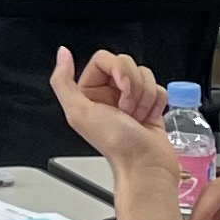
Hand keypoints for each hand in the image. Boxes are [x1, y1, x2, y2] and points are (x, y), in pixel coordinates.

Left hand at [51, 47, 173, 177]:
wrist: (146, 166)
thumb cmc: (116, 144)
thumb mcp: (79, 112)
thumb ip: (62, 81)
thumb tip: (62, 53)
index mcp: (88, 93)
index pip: (104, 59)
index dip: (118, 70)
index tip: (122, 89)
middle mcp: (108, 95)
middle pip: (126, 63)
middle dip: (133, 86)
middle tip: (127, 109)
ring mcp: (130, 100)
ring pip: (144, 75)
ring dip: (145, 96)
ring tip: (137, 117)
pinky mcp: (149, 106)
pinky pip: (158, 88)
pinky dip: (157, 102)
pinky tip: (149, 118)